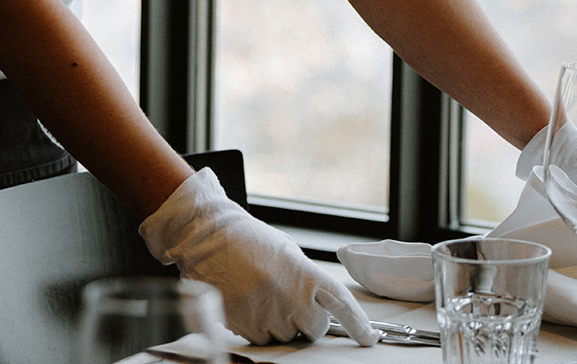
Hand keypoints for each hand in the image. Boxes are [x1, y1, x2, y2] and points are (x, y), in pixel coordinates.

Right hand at [140, 169, 378, 345]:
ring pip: (285, 335)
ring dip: (278, 322)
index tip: (369, 338)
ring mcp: (267, 313)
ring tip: (260, 294)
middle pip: (314, 329)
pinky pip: (260, 339)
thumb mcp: (287, 253)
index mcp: (305, 274)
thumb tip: (318, 305)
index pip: (341, 305)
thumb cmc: (248, 241)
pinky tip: (246, 302)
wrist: (208, 237)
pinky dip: (256, 326)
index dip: (358, 324)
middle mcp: (290, 297)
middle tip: (289, 302)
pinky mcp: (245, 326)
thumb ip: (306, 279)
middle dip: (307, 321)